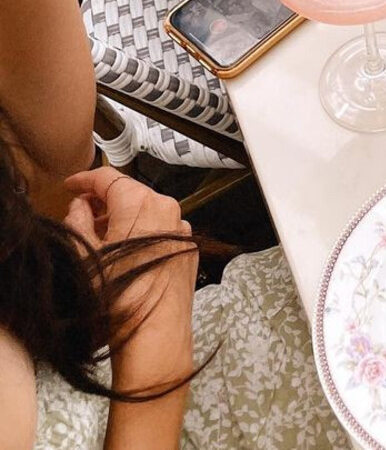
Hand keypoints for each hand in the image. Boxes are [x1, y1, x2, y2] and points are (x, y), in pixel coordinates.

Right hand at [64, 167, 196, 379]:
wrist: (155, 333)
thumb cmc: (118, 297)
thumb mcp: (84, 255)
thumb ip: (79, 221)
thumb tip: (80, 205)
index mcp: (141, 203)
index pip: (109, 178)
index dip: (85, 179)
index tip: (71, 185)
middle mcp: (167, 207)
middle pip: (131, 192)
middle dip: (104, 199)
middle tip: (82, 211)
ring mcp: (182, 226)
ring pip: (147, 209)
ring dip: (123, 215)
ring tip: (100, 234)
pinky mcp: (189, 245)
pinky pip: (161, 227)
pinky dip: (142, 229)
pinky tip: (126, 249)